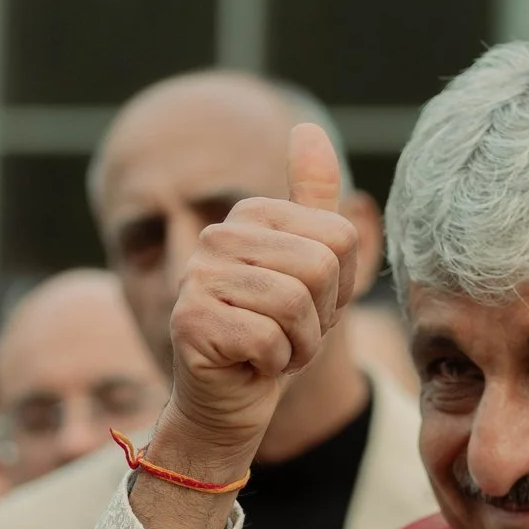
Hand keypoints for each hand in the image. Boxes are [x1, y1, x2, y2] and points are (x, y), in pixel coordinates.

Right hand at [143, 126, 359, 484]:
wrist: (228, 401)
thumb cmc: (274, 334)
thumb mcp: (311, 269)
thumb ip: (314, 202)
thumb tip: (308, 127)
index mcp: (251, 214)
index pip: (340, 237)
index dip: (340, 287)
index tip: (307, 305)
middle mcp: (217, 235)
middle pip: (320, 267)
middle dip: (319, 317)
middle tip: (288, 333)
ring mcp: (196, 276)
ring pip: (294, 304)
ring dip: (298, 345)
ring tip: (271, 349)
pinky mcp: (188, 321)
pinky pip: (267, 339)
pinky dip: (273, 365)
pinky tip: (249, 365)